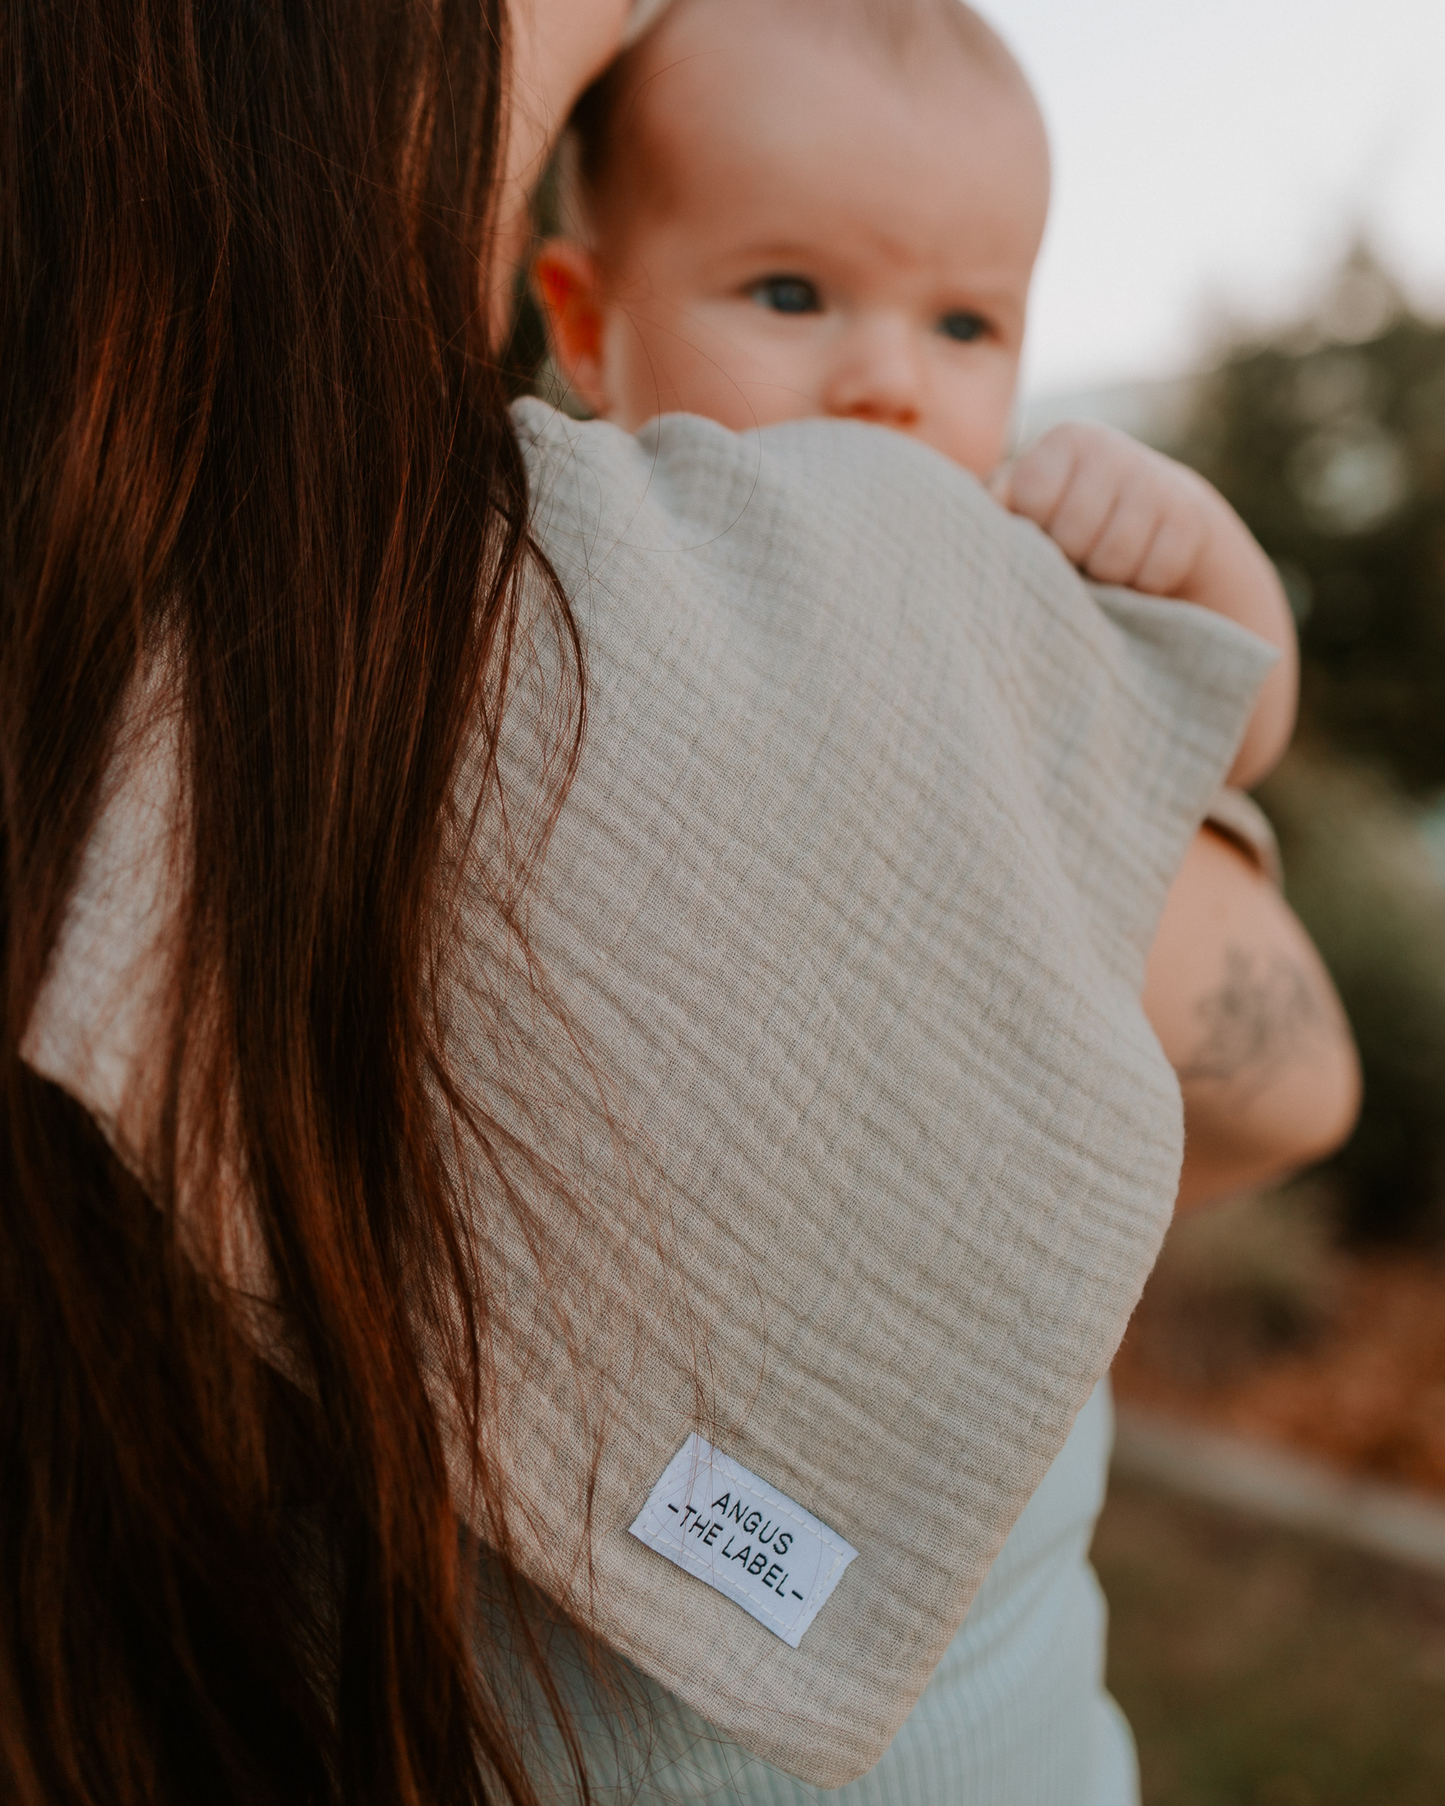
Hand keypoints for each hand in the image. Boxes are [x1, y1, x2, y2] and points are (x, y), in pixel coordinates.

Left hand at [991, 420, 1221, 597]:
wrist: (1160, 520)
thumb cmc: (1072, 517)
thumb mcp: (1029, 505)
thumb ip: (994, 505)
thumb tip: (947, 511)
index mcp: (1063, 442)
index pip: (1034, 499)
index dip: (1037, 530)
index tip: (1043, 532)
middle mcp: (1111, 448)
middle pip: (1074, 534)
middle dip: (1072, 557)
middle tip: (1078, 554)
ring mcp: (1154, 479)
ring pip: (1113, 558)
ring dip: (1106, 576)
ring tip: (1104, 562)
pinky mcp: (1190, 516)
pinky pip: (1152, 573)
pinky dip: (1142, 584)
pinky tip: (1139, 567)